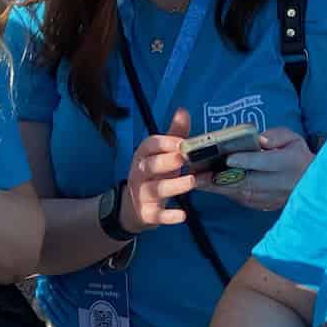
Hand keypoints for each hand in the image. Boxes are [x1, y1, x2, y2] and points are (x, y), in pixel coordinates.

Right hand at [120, 108, 201, 233]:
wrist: (134, 207)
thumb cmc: (154, 175)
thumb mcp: (161, 154)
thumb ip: (174, 134)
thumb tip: (183, 110)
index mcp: (143, 156)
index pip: (149, 145)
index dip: (164, 143)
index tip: (181, 142)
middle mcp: (139, 174)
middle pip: (150, 166)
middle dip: (166, 161)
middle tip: (184, 158)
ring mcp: (142, 194)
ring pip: (156, 189)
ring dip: (173, 185)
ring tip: (191, 181)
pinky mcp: (148, 214)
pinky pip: (157, 215)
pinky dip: (169, 216)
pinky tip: (183, 216)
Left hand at [193, 127, 313, 214]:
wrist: (311, 182)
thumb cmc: (296, 154)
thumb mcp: (292, 138)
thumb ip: (277, 136)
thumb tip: (261, 140)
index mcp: (288, 163)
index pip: (266, 162)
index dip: (247, 161)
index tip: (229, 159)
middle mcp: (280, 183)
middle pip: (247, 182)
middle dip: (221, 179)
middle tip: (199, 174)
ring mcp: (272, 198)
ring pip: (241, 193)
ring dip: (218, 188)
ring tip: (197, 181)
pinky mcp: (264, 205)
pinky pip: (242, 199)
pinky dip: (224, 193)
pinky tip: (208, 187)